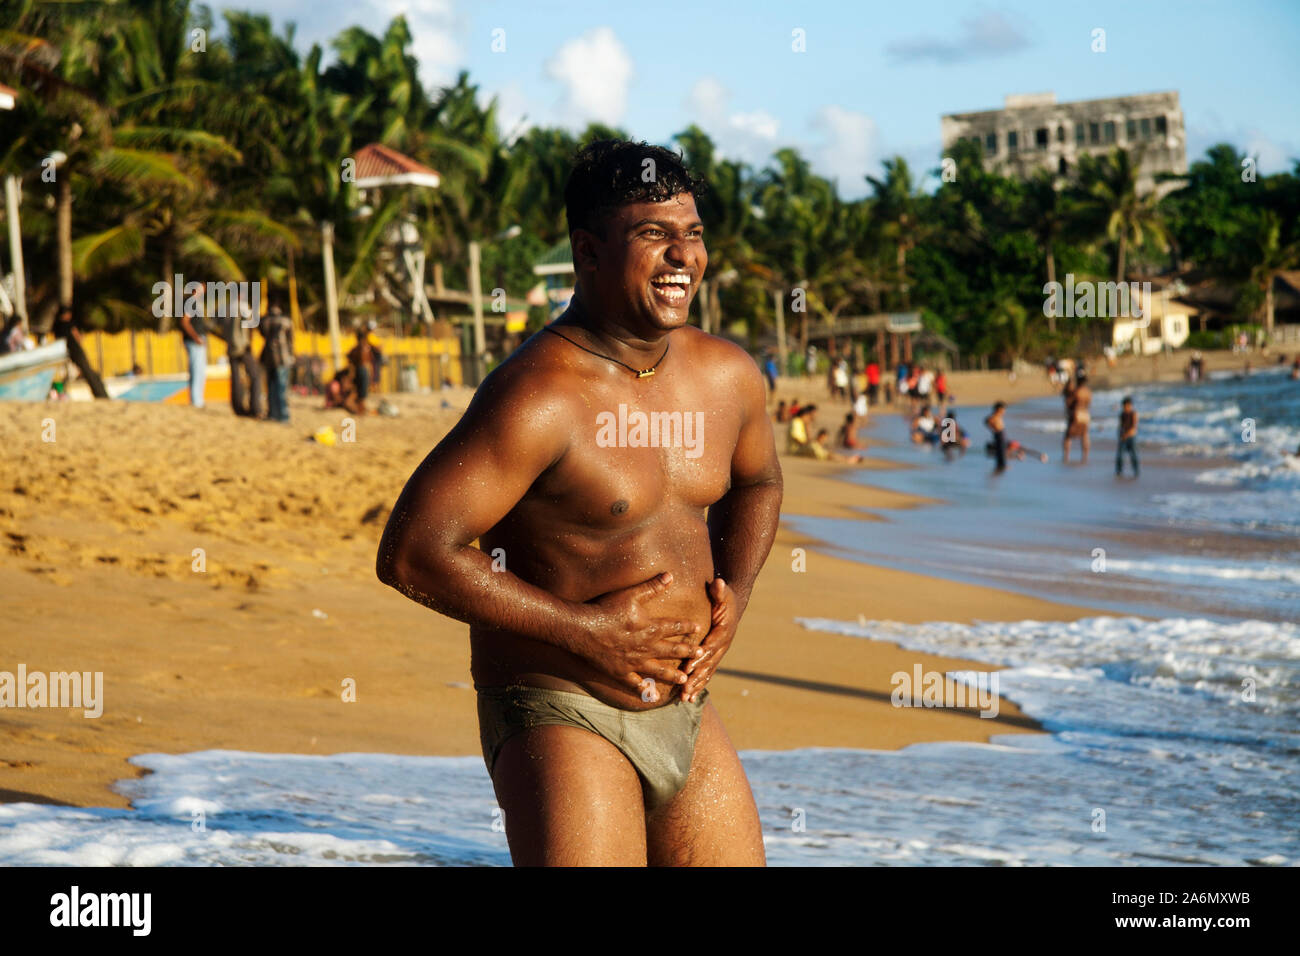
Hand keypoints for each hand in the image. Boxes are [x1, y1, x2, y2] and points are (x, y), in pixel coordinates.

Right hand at [578, 572, 704, 699]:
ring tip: (684, 679)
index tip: (698, 628)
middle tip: (701, 655)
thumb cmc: (606, 609)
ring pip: (658, 670)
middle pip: (671, 650)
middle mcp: (646, 647)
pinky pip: (636, 684)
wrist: (583, 630)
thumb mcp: (631, 594)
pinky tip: (654, 697)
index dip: (687, 627)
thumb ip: (652, 586)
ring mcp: (634, 662)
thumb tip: (670, 575)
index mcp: (650, 628)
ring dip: (673, 675)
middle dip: (687, 652)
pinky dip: (645, 690)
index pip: (674, 627)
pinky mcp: (621, 672)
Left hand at [681, 576, 736, 702]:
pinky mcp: (714, 656)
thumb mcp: (724, 592)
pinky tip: (689, 697)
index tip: (688, 667)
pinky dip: (698, 685)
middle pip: (708, 665)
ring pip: (707, 673)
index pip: (710, 647)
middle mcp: (722, 646)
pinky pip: (706, 673)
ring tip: (685, 699)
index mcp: (723, 632)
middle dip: (696, 678)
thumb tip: (718, 583)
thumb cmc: (725, 598)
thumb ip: (720, 590)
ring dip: (696, 686)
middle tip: (684, 690)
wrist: (734, 606)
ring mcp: (719, 653)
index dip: (699, 658)